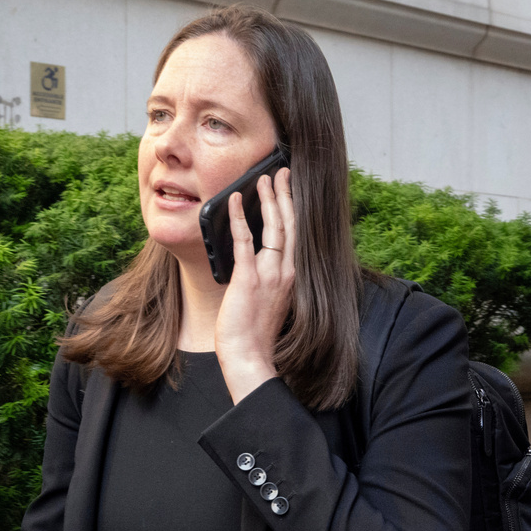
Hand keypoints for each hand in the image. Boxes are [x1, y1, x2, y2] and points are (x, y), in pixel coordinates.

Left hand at [215, 167, 294, 403]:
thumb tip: (256, 260)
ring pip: (274, 228)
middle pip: (290, 224)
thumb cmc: (255, 335)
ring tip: (264, 179)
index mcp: (291, 276)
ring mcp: (269, 274)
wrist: (249, 357)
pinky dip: (239, 218)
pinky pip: (245, 241)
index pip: (295, 235)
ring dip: (269, 200)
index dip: (293, 209)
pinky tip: (234, 200)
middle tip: (281, 172)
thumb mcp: (268, 301)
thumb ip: (267, 278)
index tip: (289, 189)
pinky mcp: (249, 278)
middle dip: (285, 195)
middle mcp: (286, 272)